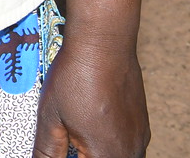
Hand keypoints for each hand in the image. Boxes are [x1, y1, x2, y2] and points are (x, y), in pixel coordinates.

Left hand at [33, 36, 147, 157]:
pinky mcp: (142, 125)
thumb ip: (47, 151)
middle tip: (66, 145)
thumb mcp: (50, 118)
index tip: (60, 149)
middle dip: (82, 157)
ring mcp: (140, 139)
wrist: (105, 43)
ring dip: (96, 154)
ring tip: (77, 142)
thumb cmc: (76, 76)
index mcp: (106, 156)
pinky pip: (128, 148)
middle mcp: (130, 152)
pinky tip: (92, 128)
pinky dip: (110, 146)